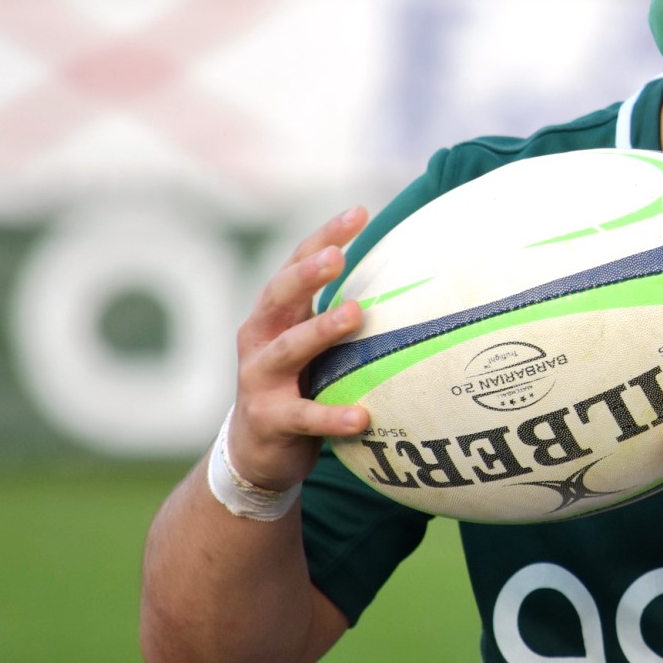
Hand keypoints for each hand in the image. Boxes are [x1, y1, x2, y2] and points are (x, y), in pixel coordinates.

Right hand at [227, 206, 371, 491]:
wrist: (255, 450)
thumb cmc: (297, 383)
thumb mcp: (311, 343)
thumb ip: (341, 313)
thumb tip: (407, 281)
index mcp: (275, 314)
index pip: (297, 264)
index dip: (325, 237)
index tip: (359, 212)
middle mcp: (260, 338)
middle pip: (280, 296)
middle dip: (307, 274)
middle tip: (337, 256)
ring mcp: (260, 378)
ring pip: (288, 349)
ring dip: (320, 330)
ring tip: (354, 313)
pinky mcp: (269, 420)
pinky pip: (304, 416)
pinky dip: (331, 415)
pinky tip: (362, 416)